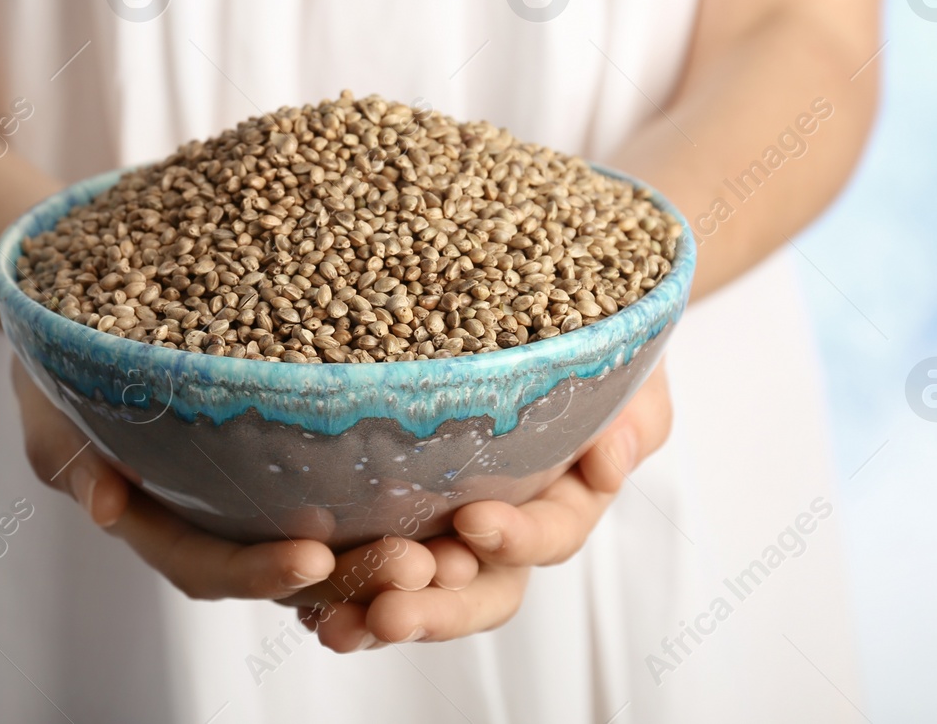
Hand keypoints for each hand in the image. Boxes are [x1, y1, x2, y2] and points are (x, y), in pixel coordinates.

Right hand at [11, 359, 447, 601]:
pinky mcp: (301, 451)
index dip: (259, 570)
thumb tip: (104, 507)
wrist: (86, 312)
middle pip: (291, 570)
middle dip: (356, 577)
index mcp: (162, 524)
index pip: (211, 565)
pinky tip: (465, 483)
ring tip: (461, 541)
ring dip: (396, 549)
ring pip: (338, 540)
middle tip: (420, 566)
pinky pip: (354, 486)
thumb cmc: (60, 359)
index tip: (314, 555)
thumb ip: (72, 453)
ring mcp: (264, 491)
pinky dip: (403, 496)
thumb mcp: (51, 402)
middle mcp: (223, 520)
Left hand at [296, 362, 673, 650]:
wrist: (523, 311)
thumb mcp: (624, 365)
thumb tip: (611, 460)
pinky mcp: (381, 517)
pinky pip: (359, 568)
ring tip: (334, 624)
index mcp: (559, 501)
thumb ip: (635, 413)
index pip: (546, 537)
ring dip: (375, 614)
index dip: (516, 537)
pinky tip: (301, 596)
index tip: (474, 518)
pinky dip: (331, 588)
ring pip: (415, 594)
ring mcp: (439, 530)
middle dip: (436, 611)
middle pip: (476, 593)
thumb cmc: (583, 337)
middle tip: (392, 612)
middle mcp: (497, 530)